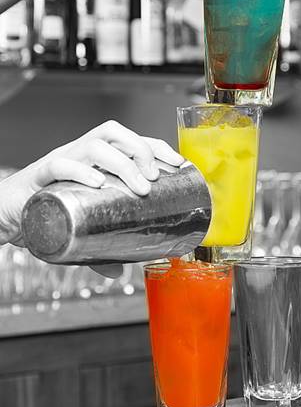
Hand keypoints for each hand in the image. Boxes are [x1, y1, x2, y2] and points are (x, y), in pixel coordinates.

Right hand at [0, 121, 183, 276]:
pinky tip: (98, 183)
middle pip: (114, 134)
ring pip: (93, 145)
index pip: (129, 139)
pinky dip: (80, 171)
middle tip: (154, 179)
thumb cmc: (45, 213)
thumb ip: (99, 250)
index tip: (177, 164)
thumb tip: (121, 272)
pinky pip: (59, 164)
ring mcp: (59, 161)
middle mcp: (78, 154)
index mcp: (93, 160)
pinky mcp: (38, 177)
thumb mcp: (79, 230)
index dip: (156, 146)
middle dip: (141, 151)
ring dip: (122, 163)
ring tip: (138, 186)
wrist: (3, 214)